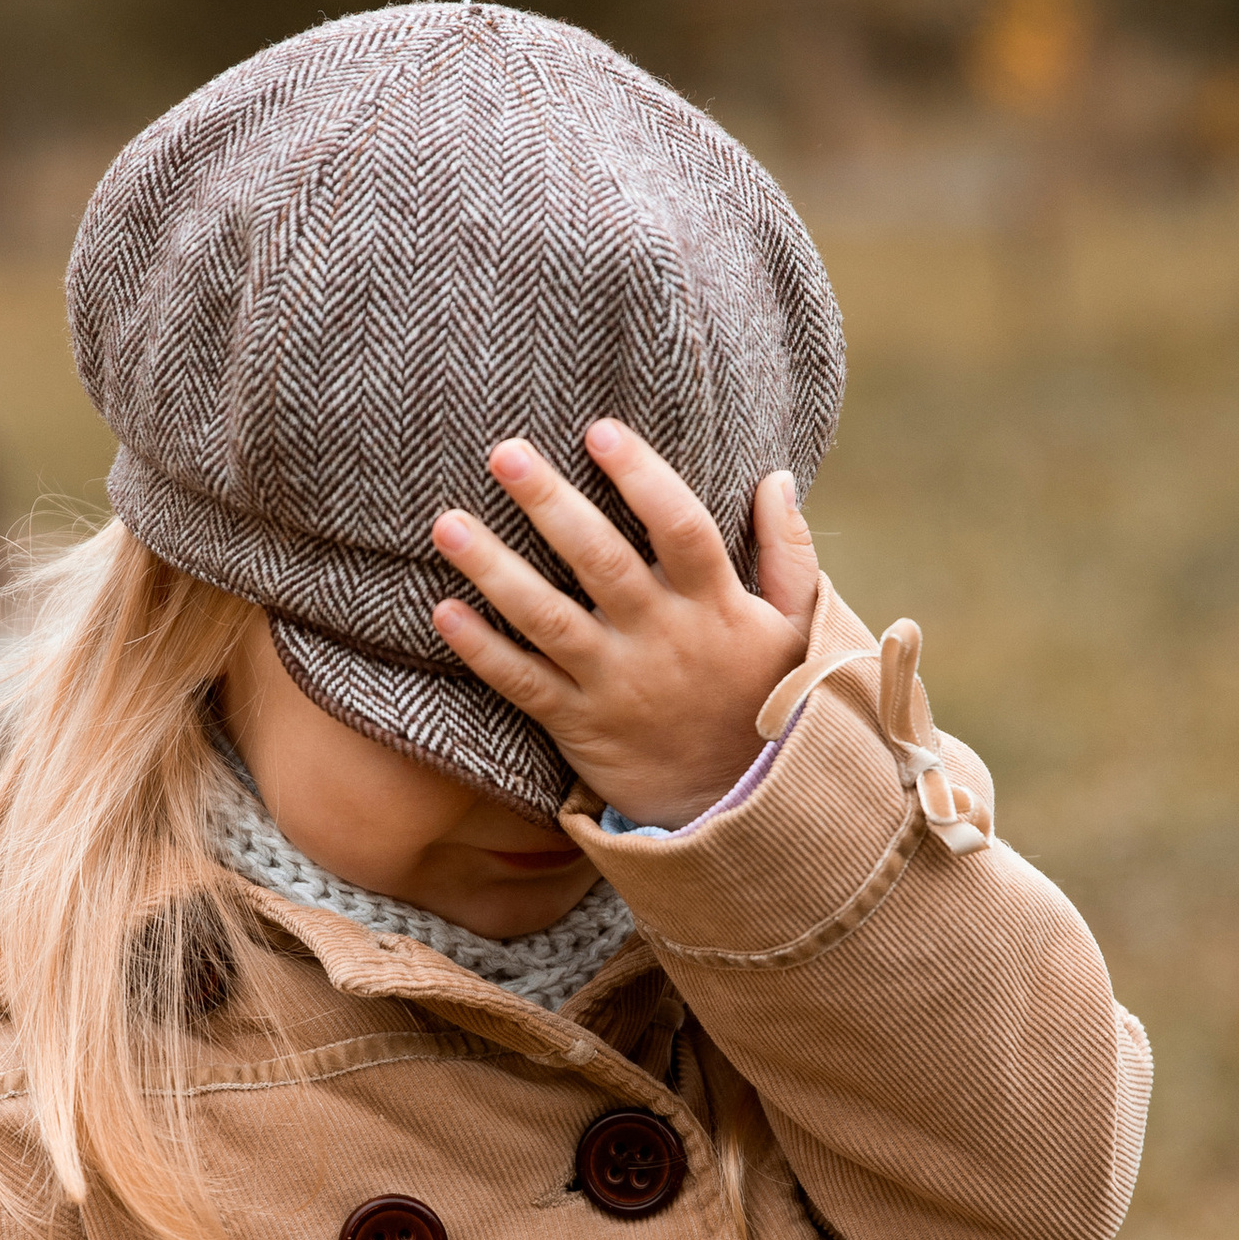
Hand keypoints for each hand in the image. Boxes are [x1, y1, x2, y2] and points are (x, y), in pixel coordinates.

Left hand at [431, 422, 819, 829]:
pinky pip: (523, 685)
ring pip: (547, 620)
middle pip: (600, 562)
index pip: (679, 528)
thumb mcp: (797, 630)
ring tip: (446, 523)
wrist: (743, 808)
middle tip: (504, 452)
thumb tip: (774, 477)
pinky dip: (481, 651)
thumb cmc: (768, 701)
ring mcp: (615, 684)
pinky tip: (442, 612)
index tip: (600, 431)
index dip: (642, 478)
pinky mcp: (579, 726)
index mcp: (715, 607)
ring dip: (494, 570)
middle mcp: (660, 639)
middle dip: (550, 505)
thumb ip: (787, 553)